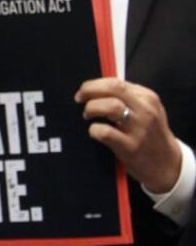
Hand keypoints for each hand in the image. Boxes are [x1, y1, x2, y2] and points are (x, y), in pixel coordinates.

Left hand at [75, 77, 182, 193]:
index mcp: (148, 98)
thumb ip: (127, 97)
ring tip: (88, 115)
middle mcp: (145, 110)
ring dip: (92, 108)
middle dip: (89, 90)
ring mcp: (139, 128)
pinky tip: (94, 132)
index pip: (116, 82)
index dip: (94, 84)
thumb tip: (96, 88)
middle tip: (79, 99)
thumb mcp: (146, 110)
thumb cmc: (150, 134)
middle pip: (113, 89)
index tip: (83, 91)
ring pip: (109, 106)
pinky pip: (105, 132)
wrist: (166, 163)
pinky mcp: (130, 146)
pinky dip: (94, 129)